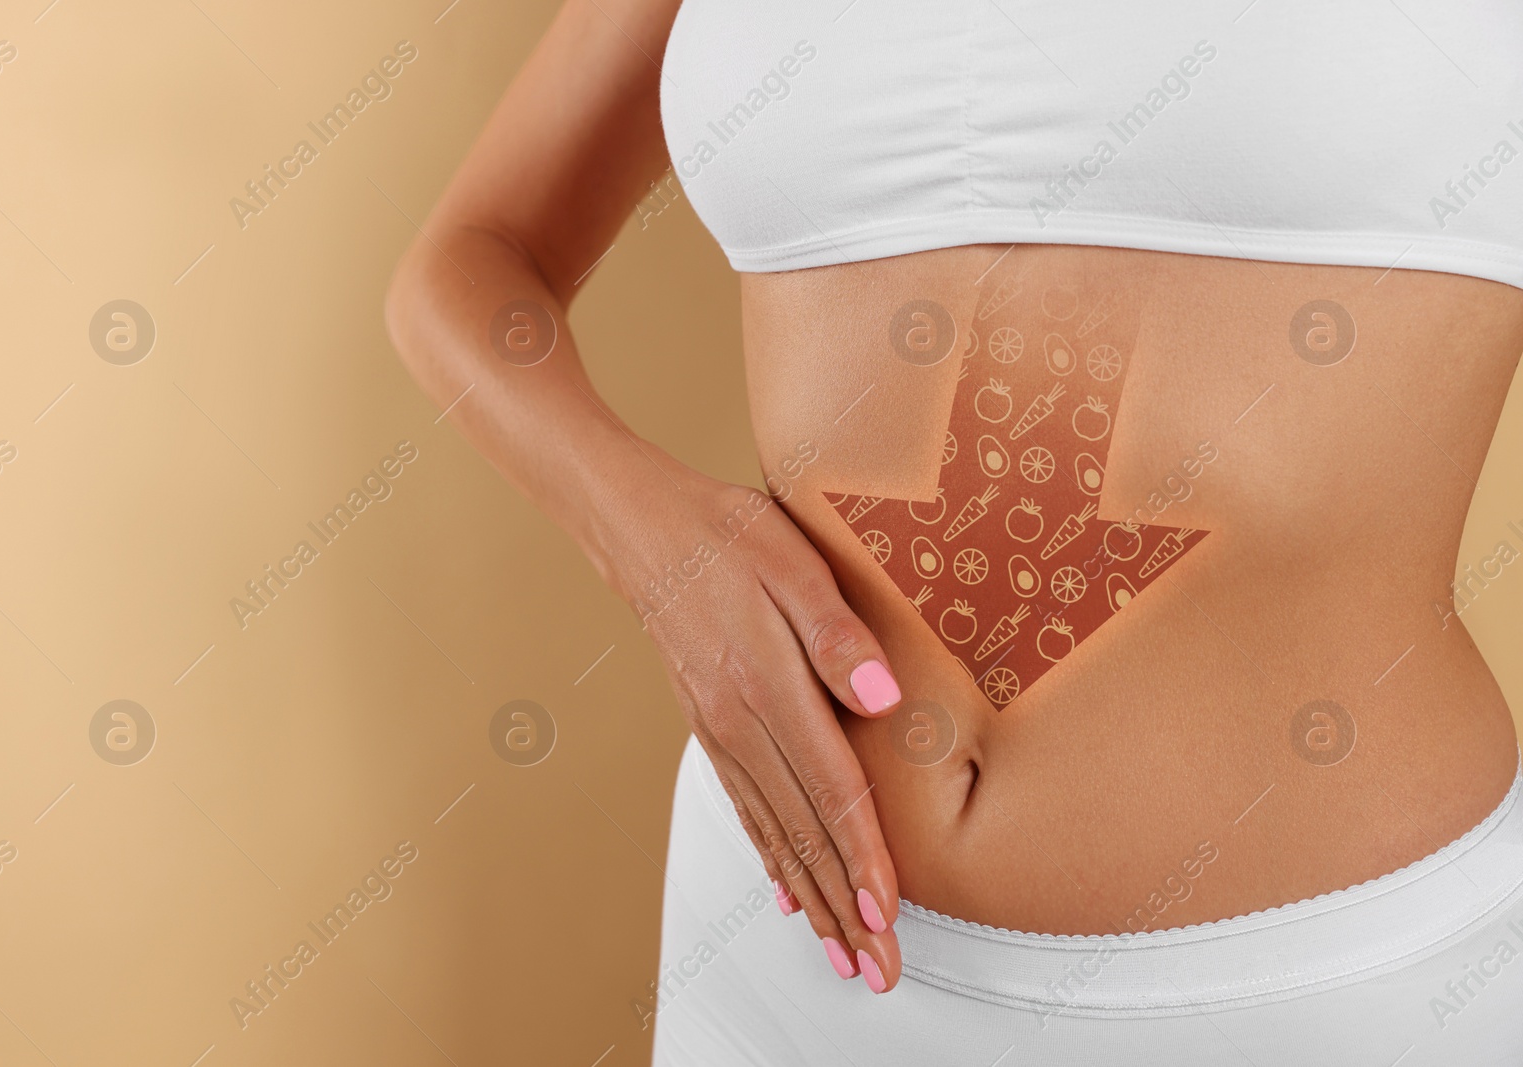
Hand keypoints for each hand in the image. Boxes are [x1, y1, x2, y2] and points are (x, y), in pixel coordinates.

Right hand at [600, 462, 905, 991]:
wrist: (641, 526)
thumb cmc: (722, 532)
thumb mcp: (791, 561)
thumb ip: (837, 635)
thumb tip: (880, 696)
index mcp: (765, 687)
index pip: (830, 792)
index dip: (864, 860)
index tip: (889, 918)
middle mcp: (738, 724)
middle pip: (803, 833)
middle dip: (843, 909)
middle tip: (875, 972)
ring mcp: (719, 730)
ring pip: (774, 833)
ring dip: (812, 898)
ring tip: (839, 953)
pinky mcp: (710, 725)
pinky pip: (746, 807)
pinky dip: (770, 857)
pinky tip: (786, 890)